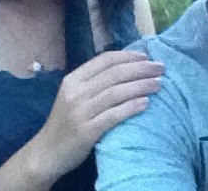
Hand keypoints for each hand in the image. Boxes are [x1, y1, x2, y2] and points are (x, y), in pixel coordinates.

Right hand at [30, 50, 163, 183]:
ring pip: (116, 93)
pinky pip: (113, 115)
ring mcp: (80, 112)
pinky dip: (131, 107)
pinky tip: (146, 103)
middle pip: (114, 74)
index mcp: (73, 79)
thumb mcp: (73, 95)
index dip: (128, 56)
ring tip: (159, 84)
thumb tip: (126, 68)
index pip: (104, 60)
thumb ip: (94, 82)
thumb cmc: (66, 121)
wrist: (47, 151)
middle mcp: (75, 92)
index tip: (147, 57)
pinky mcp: (86, 131)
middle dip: (140, 69)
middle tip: (160, 68)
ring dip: (141, 86)